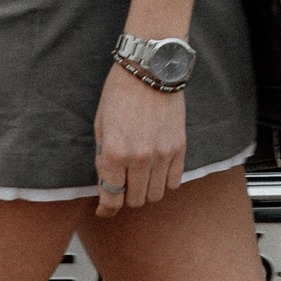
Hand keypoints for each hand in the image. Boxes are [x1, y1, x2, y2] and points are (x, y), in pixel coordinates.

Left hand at [91, 58, 186, 216]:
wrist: (150, 70)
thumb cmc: (120, 93)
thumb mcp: (100, 125)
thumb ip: (103, 157)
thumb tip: (106, 184)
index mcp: (113, 153)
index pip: (111, 198)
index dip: (106, 210)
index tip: (104, 210)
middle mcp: (138, 159)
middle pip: (134, 200)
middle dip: (125, 198)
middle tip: (123, 186)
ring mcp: (161, 155)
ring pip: (155, 195)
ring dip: (146, 192)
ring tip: (140, 179)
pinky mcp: (179, 148)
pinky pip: (174, 182)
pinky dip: (165, 183)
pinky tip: (157, 172)